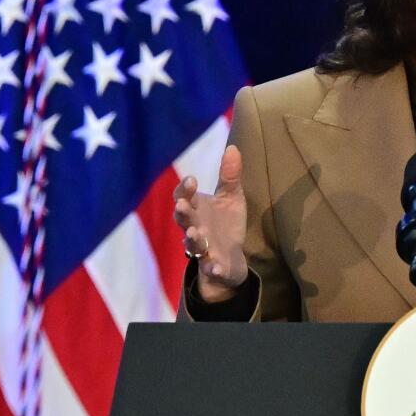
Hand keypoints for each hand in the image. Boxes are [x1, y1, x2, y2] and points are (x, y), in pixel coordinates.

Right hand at [172, 144, 248, 302]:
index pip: (183, 196)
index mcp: (196, 208)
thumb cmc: (226, 223)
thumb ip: (230, 176)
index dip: (184, 189)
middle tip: (182, 205)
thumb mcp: (231, 197)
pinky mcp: (213, 266)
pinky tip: (215, 266)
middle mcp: (193, 227)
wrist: (231, 257)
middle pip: (183, 219)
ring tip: (195, 233)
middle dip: (182, 213)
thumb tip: (233, 147)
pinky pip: (210, 268)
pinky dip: (212, 267)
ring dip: (192, 239)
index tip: (192, 180)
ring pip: (192, 244)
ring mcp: (201, 248)